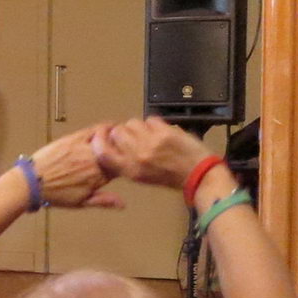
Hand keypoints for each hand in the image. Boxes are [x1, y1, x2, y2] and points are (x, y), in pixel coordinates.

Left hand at [31, 129, 121, 208]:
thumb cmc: (54, 194)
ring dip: (117, 137)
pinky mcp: (73, 139)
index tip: (127, 160)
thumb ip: (103, 200)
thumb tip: (123, 203)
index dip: (125, 163)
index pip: (120, 167)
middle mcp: (94, 162)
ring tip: (121, 136)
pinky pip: (93, 130)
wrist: (31, 182)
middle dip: (123, 149)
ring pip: (109, 140)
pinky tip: (109, 127)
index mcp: (98, 178)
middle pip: (117, 152)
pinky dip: (104, 127)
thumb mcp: (80, 202)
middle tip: (127, 146)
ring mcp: (83, 149)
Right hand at [90, 117, 211, 190]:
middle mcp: (137, 155)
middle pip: (117, 132)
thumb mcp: (140, 177)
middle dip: (123, 131)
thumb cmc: (168, 178)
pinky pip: (151, 120)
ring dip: (138, 126)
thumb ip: (123, 162)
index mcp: (129, 169)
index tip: (102, 134)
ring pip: (132, 122)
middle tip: (133, 135)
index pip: (102, 150)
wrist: (198, 174)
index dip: (99, 139)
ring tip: (148, 133)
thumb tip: (112, 144)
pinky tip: (161, 131)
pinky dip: (154, 123)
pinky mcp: (165, 132)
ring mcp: (151, 142)